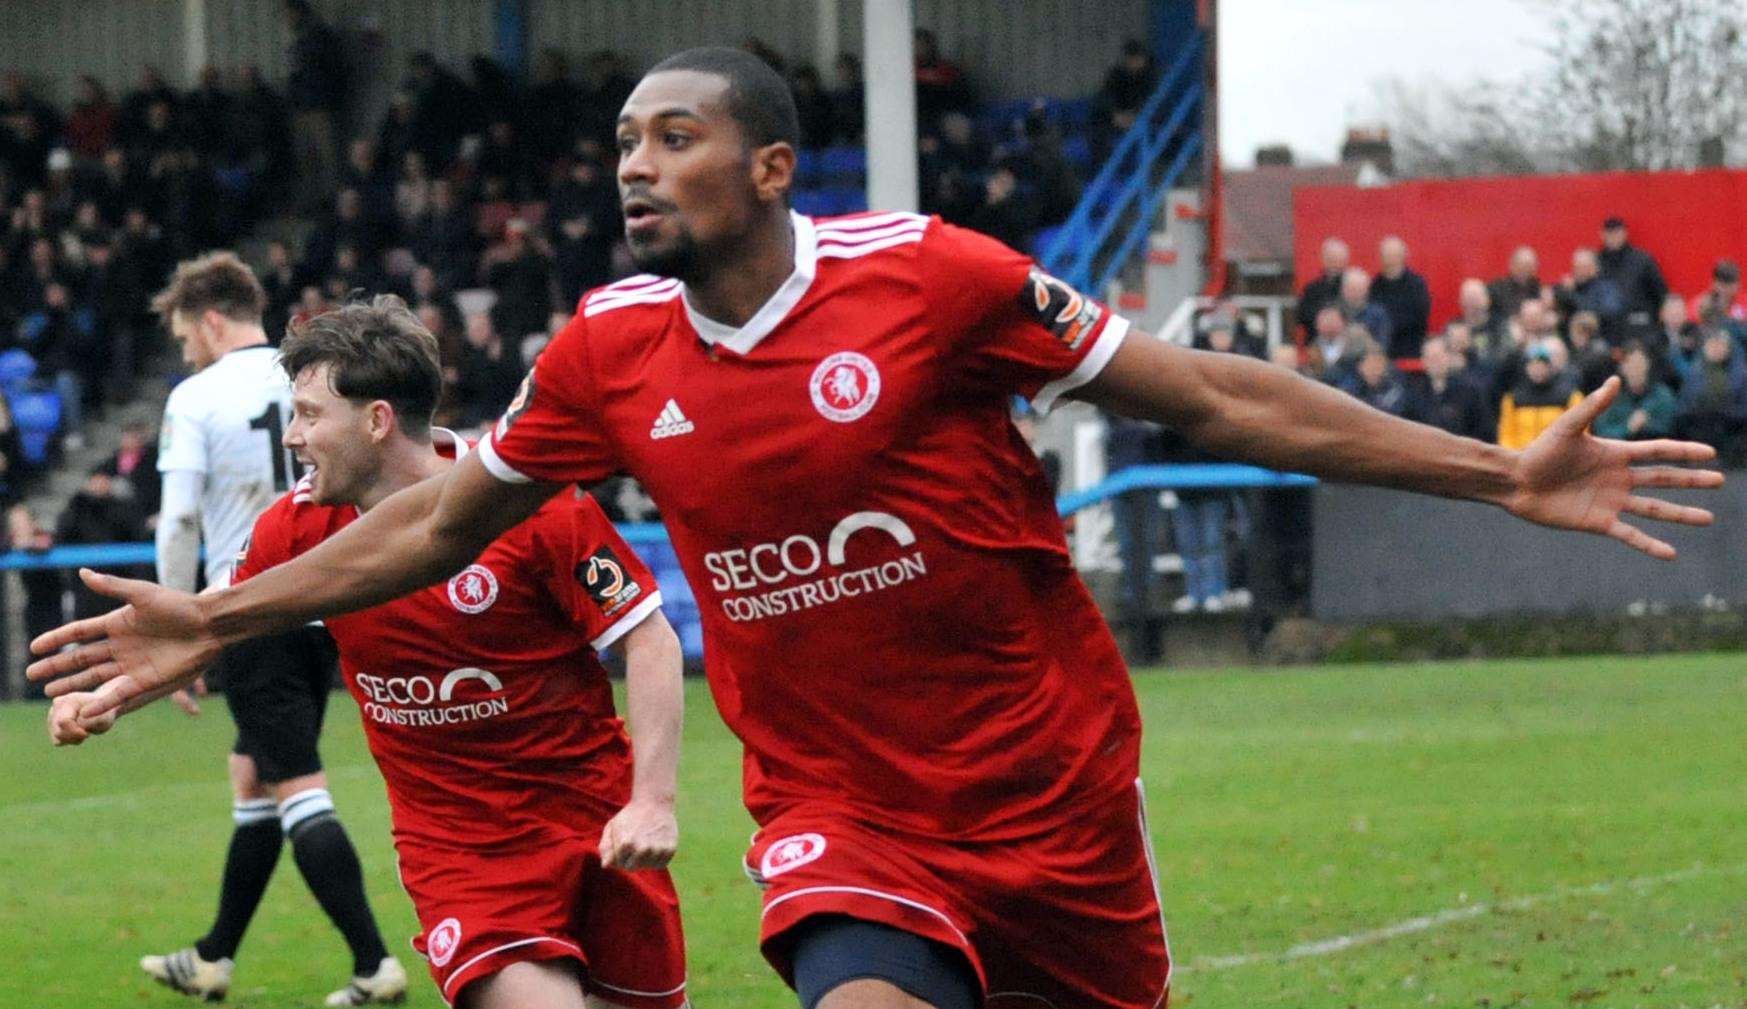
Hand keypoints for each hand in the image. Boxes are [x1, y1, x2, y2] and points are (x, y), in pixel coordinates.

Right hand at [26, 569, 221, 717]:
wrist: (210, 625)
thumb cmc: (180, 606)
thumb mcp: (143, 594)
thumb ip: (112, 587)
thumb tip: (82, 572)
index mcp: (118, 624)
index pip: (79, 633)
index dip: (57, 640)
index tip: (34, 647)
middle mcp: (121, 646)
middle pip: (82, 659)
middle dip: (57, 667)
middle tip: (33, 675)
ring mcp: (132, 665)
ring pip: (95, 678)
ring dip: (73, 686)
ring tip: (50, 693)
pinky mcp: (146, 681)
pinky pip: (118, 693)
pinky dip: (101, 701)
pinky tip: (83, 709)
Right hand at [47, 688, 118, 745]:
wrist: (102, 710)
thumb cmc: (104, 713)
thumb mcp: (104, 719)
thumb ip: (90, 722)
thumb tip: (73, 726)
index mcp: (68, 700)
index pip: (63, 722)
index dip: (76, 732)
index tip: (87, 733)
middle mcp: (57, 705)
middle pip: (58, 732)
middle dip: (74, 737)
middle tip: (87, 733)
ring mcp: (52, 714)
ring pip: (57, 738)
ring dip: (73, 739)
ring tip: (85, 731)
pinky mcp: (52, 724)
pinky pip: (58, 741)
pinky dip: (69, 740)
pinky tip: (79, 733)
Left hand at [598, 798, 676, 870]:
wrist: (654, 802)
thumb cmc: (630, 816)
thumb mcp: (612, 827)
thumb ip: (605, 848)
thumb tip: (606, 866)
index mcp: (625, 844)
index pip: (618, 863)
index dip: (620, 854)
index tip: (624, 841)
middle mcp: (642, 849)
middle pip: (631, 868)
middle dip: (631, 859)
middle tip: (635, 843)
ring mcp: (657, 850)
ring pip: (646, 866)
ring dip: (644, 859)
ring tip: (646, 842)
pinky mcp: (670, 850)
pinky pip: (659, 864)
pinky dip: (657, 858)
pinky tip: (655, 844)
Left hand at [1506, 377, 1722, 558]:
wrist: (1515, 482)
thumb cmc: (1539, 452)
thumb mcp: (1568, 428)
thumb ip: (1592, 406)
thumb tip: (1614, 381)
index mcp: (1615, 454)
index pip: (1658, 452)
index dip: (1683, 452)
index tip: (1710, 453)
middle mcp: (1618, 478)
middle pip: (1663, 479)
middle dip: (1691, 480)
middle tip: (1719, 481)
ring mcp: (1610, 501)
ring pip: (1654, 508)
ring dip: (1680, 514)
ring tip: (1707, 518)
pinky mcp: (1598, 522)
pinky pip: (1630, 534)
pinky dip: (1649, 544)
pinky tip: (1670, 553)